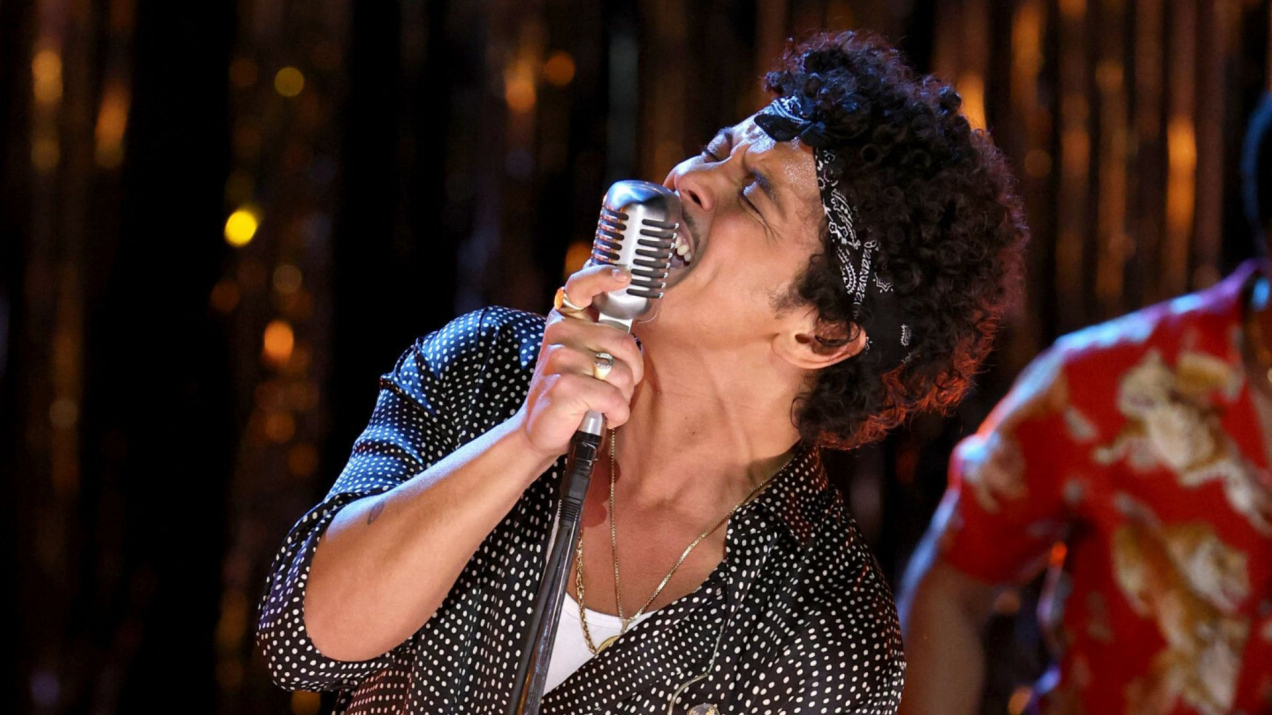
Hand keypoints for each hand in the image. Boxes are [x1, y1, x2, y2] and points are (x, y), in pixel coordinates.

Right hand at [511, 263, 645, 457]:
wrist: (539, 430)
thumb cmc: (572, 393)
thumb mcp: (584, 356)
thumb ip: (603, 334)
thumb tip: (633, 310)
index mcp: (564, 320)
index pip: (581, 286)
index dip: (604, 276)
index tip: (625, 275)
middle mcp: (558, 333)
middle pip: (624, 341)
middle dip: (631, 373)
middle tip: (615, 388)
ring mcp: (559, 358)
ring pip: (621, 373)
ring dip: (622, 397)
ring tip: (604, 404)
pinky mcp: (564, 386)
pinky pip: (612, 396)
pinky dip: (616, 413)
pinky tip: (603, 417)